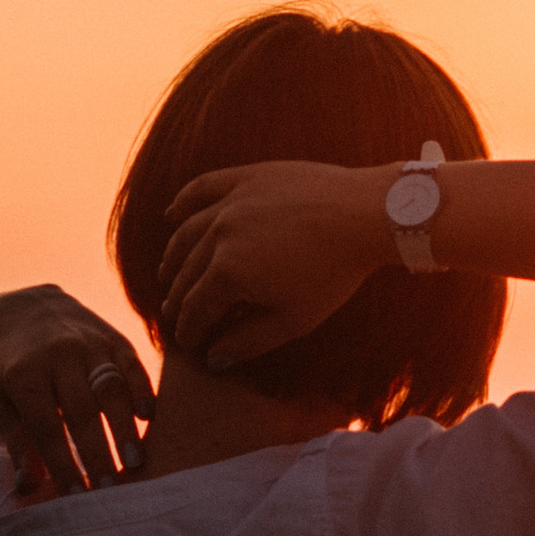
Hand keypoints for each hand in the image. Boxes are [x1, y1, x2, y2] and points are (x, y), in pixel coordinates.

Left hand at [0, 289, 156, 498]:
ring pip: (110, 388)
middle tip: (110, 489)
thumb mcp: (4, 404)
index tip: (75, 495)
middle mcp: (57, 355)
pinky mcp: (113, 338)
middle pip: (81, 410)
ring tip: (136, 463)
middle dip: (97, 452)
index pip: (45, 425)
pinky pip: (131, 365)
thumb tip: (28, 489)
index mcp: (24, 375)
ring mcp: (88, 343)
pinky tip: (149, 418)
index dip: (61, 461)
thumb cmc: (15, 372)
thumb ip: (19, 444)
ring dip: (124, 427)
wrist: (27, 311)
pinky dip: (142, 391)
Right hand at [159, 163, 390, 371]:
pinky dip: (182, 203)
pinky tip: (172, 216)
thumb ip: (249, 342)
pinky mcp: (245, 177)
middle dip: (177, 299)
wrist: (366, 214)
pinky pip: (202, 188)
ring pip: (186, 233)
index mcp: (228, 273)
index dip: (188, 331)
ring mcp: (230, 202)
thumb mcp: (294, 320)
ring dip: (173, 257)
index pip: (195, 308)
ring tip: (168, 274)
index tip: (187, 344)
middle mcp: (219, 235)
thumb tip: (214, 358)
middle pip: (186, 273)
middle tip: (174, 314)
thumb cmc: (334, 273)